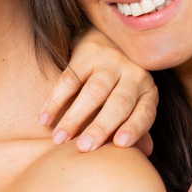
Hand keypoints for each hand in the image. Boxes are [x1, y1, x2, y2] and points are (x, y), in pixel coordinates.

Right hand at [40, 28, 156, 153]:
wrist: (108, 39)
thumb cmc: (121, 84)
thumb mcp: (135, 102)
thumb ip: (137, 126)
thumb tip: (146, 152)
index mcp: (148, 91)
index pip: (144, 113)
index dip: (133, 129)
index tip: (120, 145)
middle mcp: (134, 74)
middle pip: (118, 104)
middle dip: (100, 128)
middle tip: (82, 148)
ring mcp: (111, 61)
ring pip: (94, 92)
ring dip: (74, 118)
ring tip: (58, 139)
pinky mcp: (88, 53)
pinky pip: (70, 79)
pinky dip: (55, 100)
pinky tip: (44, 119)